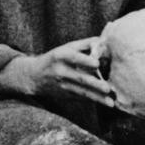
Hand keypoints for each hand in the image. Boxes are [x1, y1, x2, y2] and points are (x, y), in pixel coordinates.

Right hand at [0, 37, 114, 106]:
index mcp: (61, 56)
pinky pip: (81, 98)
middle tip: (107, 88)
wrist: (34, 76)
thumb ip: (85, 44)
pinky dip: (93, 100)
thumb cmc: (56, 58)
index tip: (97, 64)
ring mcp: (63, 86)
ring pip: (82, 92)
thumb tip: (104, 41)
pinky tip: (104, 103)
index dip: (85, 61)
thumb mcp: (66, 48)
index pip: (74, 58)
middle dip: (95, 84)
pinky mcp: (65, 95)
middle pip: (80, 79)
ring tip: (110, 103)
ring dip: (97, 98)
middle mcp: (61, 71)